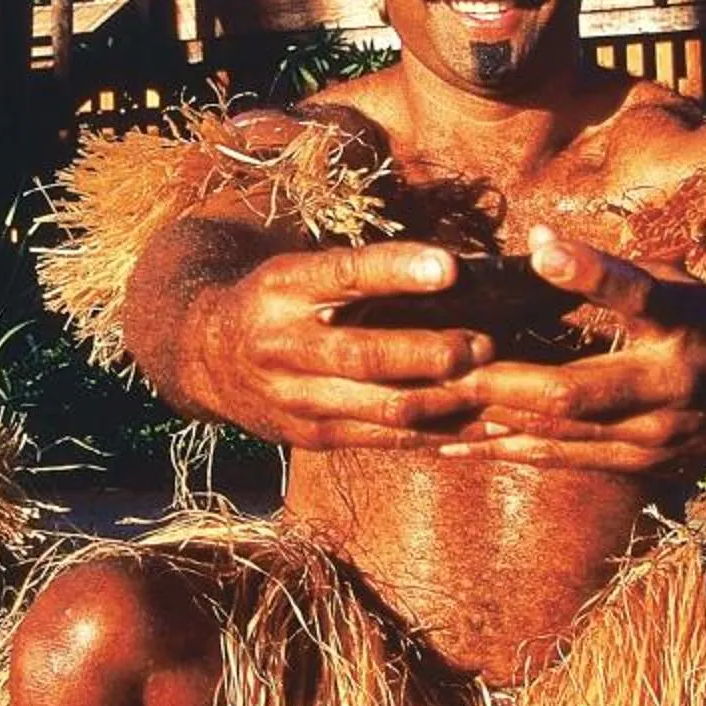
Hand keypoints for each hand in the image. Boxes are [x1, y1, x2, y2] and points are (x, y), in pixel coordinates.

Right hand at [187, 240, 497, 449]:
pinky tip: (491, 428)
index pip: (343, 274)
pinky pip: (388, 439)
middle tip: (486, 344)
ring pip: (383, 406)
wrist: (204, 356)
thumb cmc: (277, 298)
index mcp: (283, 286)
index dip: (396, 271)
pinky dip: (444, 433)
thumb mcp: (298, 268)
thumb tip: (456, 267)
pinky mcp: (315, 437)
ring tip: (501, 390)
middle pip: (364, 355)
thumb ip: (360, 270)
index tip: (450, 267)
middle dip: (430, 354)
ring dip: (448, 399)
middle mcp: (285, 345)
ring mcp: (298, 399)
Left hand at [433, 222, 705, 473]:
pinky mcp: (640, 466)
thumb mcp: (677, 283)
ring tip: (427, 405)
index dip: (594, 273)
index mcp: (687, 322)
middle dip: (503, 380)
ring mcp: (655, 435)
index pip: (640, 295)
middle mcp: (671, 384)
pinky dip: (506, 450)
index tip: (545, 252)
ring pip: (560, 432)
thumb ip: (612, 269)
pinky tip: (452, 444)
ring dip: (490, 420)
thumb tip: (539, 239)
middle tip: (440, 362)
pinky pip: (562, 460)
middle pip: (577, 388)